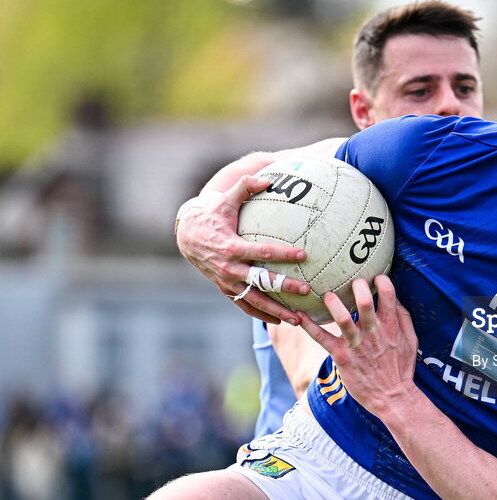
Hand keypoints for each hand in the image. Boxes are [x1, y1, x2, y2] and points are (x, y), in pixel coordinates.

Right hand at [176, 174, 310, 324]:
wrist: (186, 235)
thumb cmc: (212, 215)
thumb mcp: (226, 199)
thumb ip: (245, 186)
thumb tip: (267, 178)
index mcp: (232, 246)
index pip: (263, 252)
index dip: (284, 254)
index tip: (304, 254)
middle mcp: (230, 268)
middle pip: (261, 281)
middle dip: (284, 287)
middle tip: (306, 290)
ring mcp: (227, 282)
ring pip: (255, 300)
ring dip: (276, 311)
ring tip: (299, 320)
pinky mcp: (225, 289)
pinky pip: (244, 306)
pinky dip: (261, 315)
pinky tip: (279, 321)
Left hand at [296, 275, 418, 416]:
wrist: (392, 397)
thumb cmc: (401, 368)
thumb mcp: (411, 340)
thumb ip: (404, 318)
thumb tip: (395, 299)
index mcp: (391, 326)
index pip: (388, 295)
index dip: (381, 281)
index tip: (375, 277)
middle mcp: (373, 333)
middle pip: (365, 302)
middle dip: (357, 286)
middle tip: (351, 281)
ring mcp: (356, 345)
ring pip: (343, 319)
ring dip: (333, 303)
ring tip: (327, 295)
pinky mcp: (342, 357)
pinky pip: (322, 338)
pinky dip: (309, 326)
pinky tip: (298, 315)